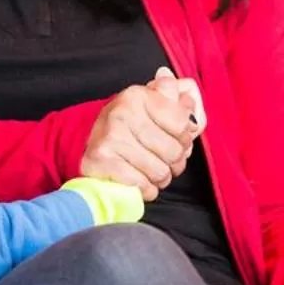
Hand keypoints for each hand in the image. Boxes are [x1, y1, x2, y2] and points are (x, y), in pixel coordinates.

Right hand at [79, 75, 198, 199]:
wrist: (95, 149)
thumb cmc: (132, 129)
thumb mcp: (158, 108)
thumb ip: (181, 102)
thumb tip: (188, 98)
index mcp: (139, 96)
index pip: (182, 124)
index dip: (185, 139)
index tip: (175, 140)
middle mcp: (122, 112)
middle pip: (174, 151)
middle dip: (175, 162)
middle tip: (164, 160)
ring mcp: (110, 137)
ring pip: (160, 172)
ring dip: (160, 178)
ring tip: (151, 171)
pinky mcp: (101, 161)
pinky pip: (142, 185)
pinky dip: (145, 189)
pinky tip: (138, 180)